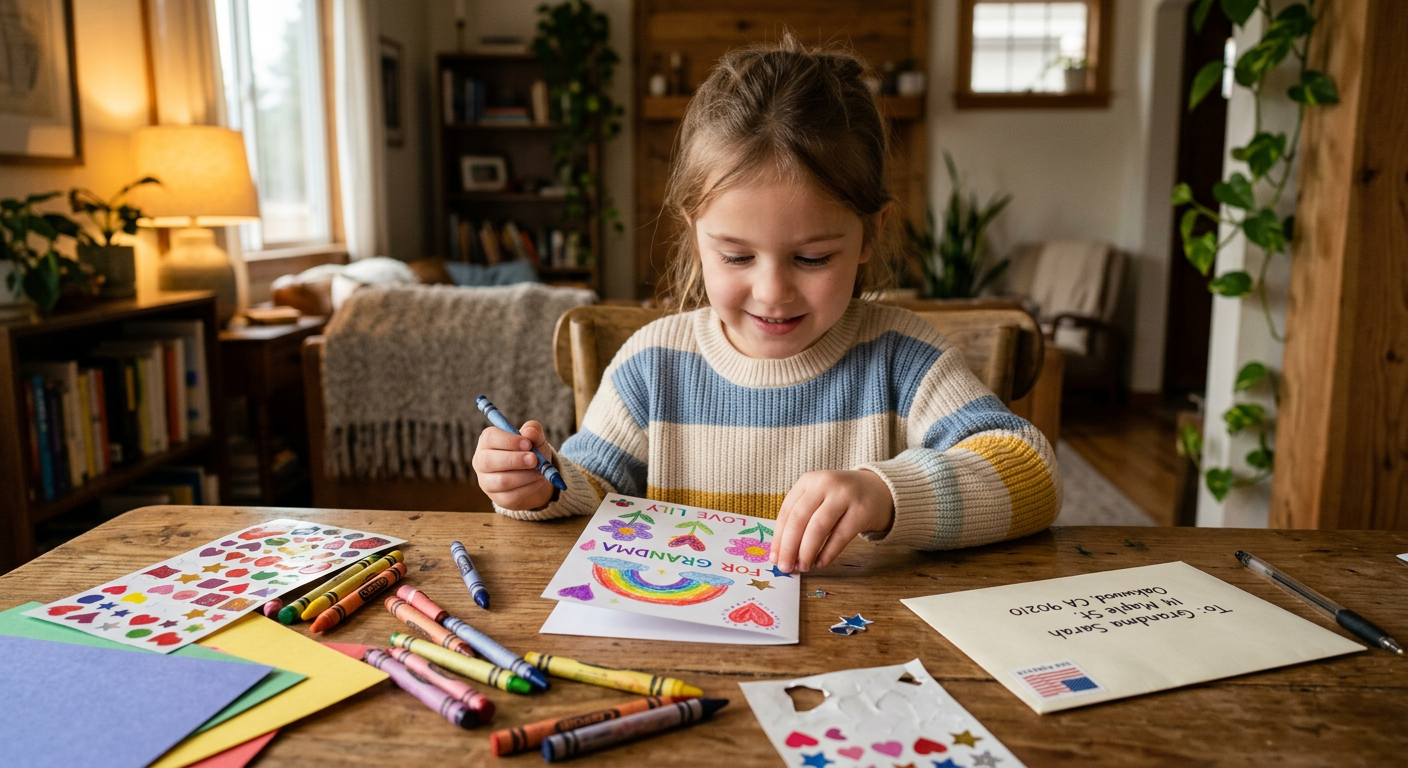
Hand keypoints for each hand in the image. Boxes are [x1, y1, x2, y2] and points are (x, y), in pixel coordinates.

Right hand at [472, 420, 556, 510]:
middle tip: (534, 459)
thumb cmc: (530, 451)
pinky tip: (539, 481)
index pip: (490, 438)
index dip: (508, 440)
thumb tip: (529, 432)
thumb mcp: (534, 439)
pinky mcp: (498, 498)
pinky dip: (529, 488)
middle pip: (489, 461)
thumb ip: (533, 431)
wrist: (534, 475)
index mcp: (487, 441)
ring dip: (525, 476)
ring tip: (540, 471)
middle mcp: (481, 461)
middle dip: (514, 460)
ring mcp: (487, 482)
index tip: (528, 444)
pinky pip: (512, 495)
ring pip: (501, 481)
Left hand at [770, 469, 893, 572]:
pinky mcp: (862, 511)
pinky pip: (840, 536)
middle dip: (789, 547)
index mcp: (808, 481)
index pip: (786, 511)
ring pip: (818, 527)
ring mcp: (844, 496)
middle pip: (799, 519)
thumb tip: (782, 554)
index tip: (774, 559)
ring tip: (803, 567)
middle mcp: (824, 484)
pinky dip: (828, 553)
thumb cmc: (841, 500)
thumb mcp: (818, 498)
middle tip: (785, 567)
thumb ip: (801, 520)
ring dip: (807, 551)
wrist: (879, 490)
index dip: (778, 537)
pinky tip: (820, 563)